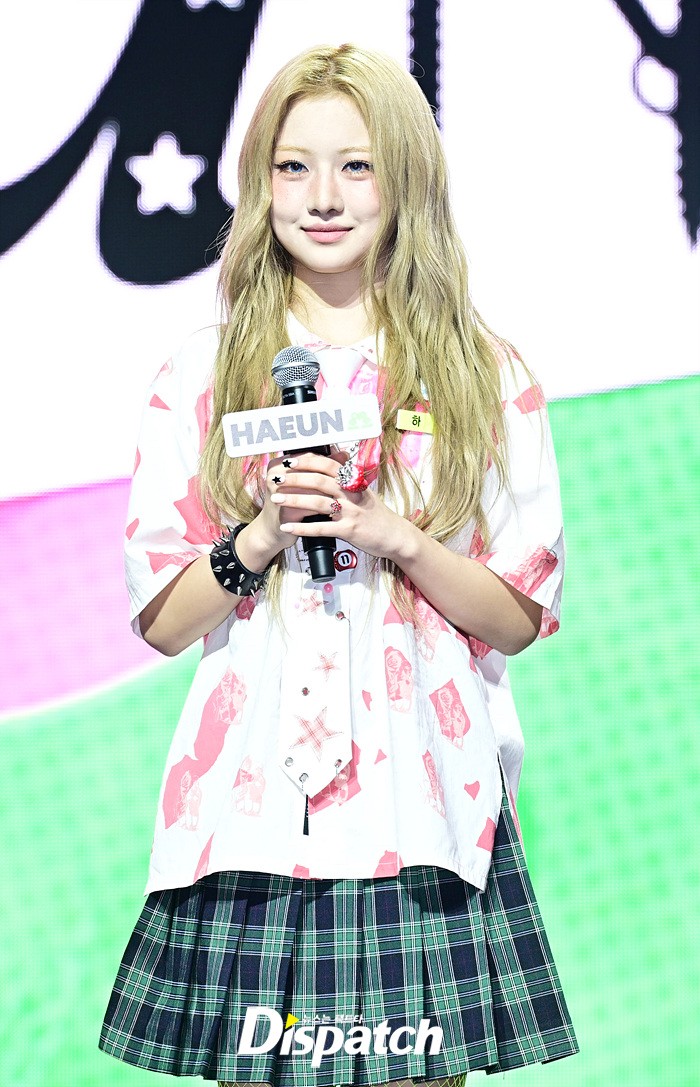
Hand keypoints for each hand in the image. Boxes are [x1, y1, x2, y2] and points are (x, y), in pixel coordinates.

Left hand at [268, 451, 413, 560]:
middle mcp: (351, 494)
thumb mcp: (363, 491)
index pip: (328, 465)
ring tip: (276, 499)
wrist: (395, 535)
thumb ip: (347, 479)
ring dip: (294, 500)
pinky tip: (287, 526)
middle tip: (277, 479)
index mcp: (353, 482)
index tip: (289, 461)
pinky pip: (321, 528)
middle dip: (295, 479)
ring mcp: (351, 512)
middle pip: (319, 481)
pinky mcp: (349, 530)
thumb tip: (333, 461)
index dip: (307, 461)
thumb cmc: (376, 514)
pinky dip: (302, 527)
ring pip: (318, 502)